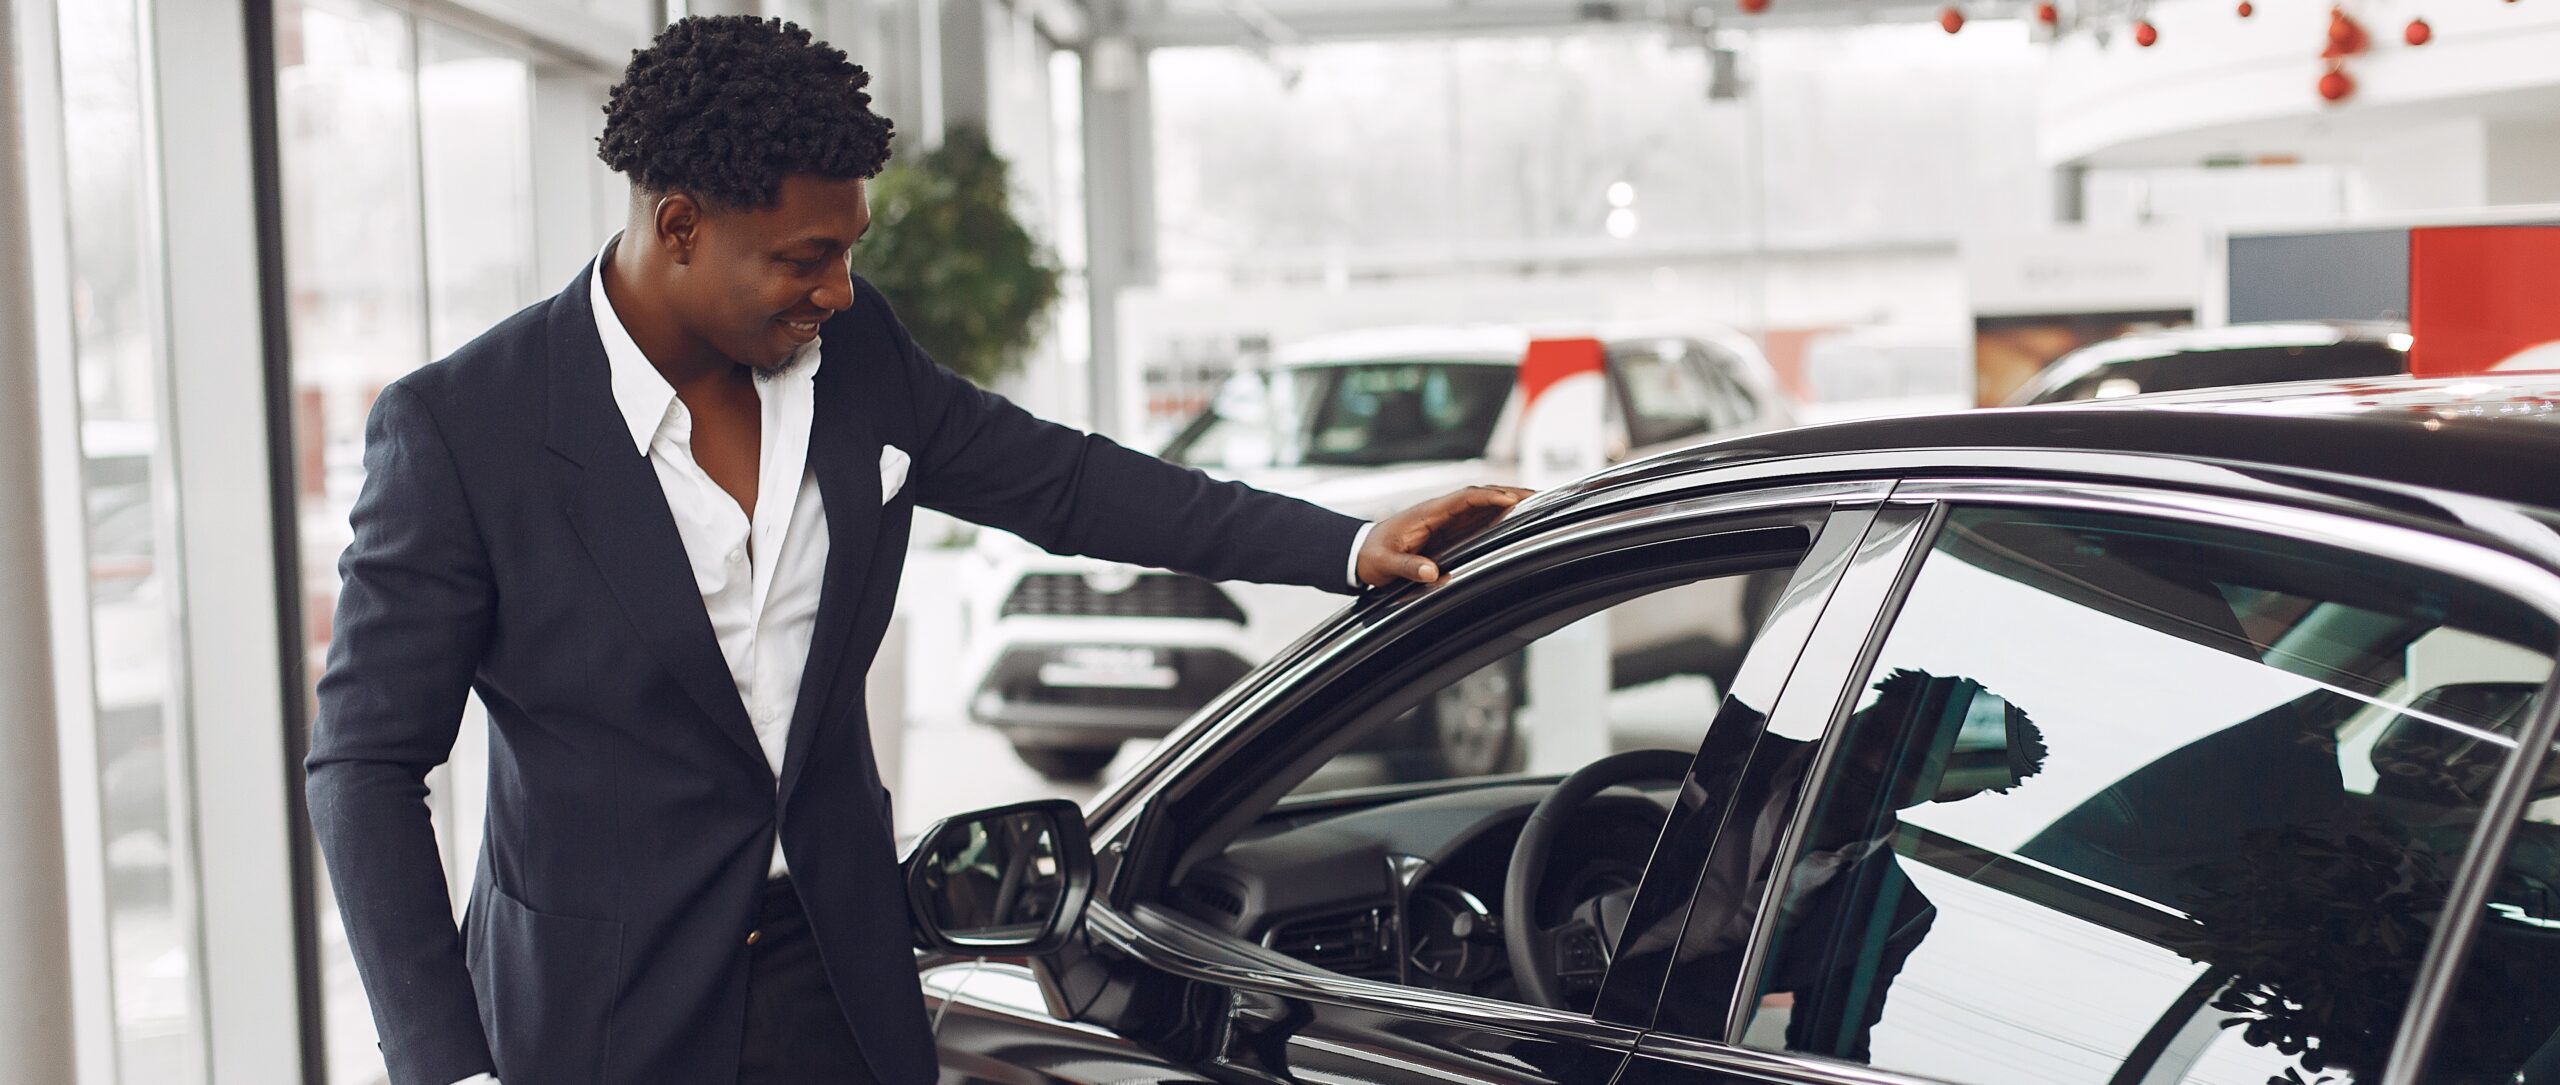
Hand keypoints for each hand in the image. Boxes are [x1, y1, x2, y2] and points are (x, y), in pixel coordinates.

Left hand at [1357, 485, 1534, 587]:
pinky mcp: (1449, 531)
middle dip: (1509, 494)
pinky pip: (1477, 519)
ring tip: (1538, 505)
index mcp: (1427, 513)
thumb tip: (1432, 572)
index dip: (1488, 497)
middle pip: (1480, 496)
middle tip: (1539, 497)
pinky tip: (1517, 519)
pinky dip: (1498, 516)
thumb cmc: (1371, 555)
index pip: (1463, 498)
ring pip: (1483, 506)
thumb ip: (1407, 566)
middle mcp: (1440, 512)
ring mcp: (1446, 520)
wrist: (1360, 553)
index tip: (1510, 499)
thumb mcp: (1384, 564)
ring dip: (1509, 503)